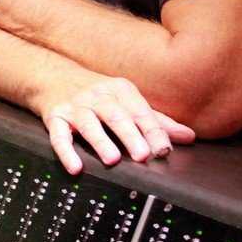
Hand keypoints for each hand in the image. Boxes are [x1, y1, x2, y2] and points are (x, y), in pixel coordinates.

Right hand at [33, 71, 194, 173]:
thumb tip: (189, 136)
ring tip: (113, 159)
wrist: (53, 75)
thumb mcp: (126, 100)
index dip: (153, 130)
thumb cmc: (97, 93)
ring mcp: (75, 106)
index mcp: (120, 90)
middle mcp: (98, 96)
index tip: (165, 149)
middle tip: (144, 155)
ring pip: (89, 123)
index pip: (140, 111)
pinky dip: (66, 151)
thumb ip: (156, 120)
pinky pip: (59, 135)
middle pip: (116, 115)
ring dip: (100, 141)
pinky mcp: (54, 117)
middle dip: (130, 134)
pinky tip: (75, 166)